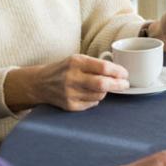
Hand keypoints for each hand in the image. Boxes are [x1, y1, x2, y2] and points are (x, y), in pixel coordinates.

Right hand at [4, 55, 128, 111]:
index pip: (103, 67)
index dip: (118, 72)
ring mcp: (70, 93)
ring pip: (99, 95)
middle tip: (125, 84)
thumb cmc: (64, 69)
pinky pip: (92, 103)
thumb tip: (119, 72)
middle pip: (103, 84)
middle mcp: (72, 78)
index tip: (125, 74)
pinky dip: (95, 99)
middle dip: (118, 85)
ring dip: (106, 91)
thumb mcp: (77, 59)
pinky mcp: (70, 106)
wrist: (40, 83)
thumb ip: (96, 64)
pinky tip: (90, 93)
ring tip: (103, 87)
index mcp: (76, 62)